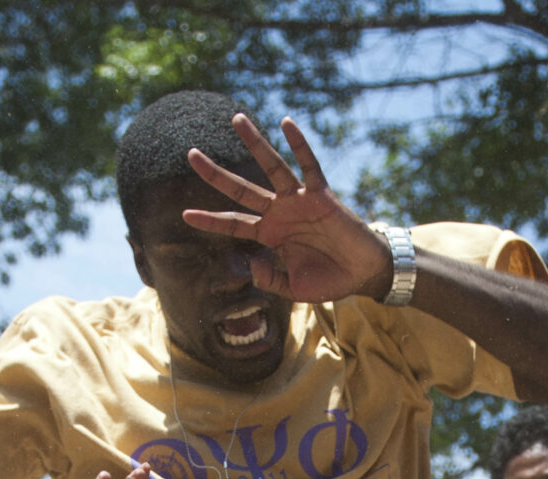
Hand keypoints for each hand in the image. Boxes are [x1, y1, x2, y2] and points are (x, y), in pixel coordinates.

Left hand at [182, 114, 390, 301]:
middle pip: (240, 190)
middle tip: (191, 154)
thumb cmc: (330, 281)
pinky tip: (285, 123)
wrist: (363, 274)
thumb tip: (250, 264)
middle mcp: (279, 213)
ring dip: (254, 143)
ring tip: (236, 119)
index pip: (233, 224)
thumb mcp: (294, 289)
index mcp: (270, 235)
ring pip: (271, 167)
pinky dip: (299, 144)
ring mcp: (298, 201)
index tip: (185, 214)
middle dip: (215, 174)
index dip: (210, 220)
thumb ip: (270, 280)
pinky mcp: (321, 195)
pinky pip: (308, 165)